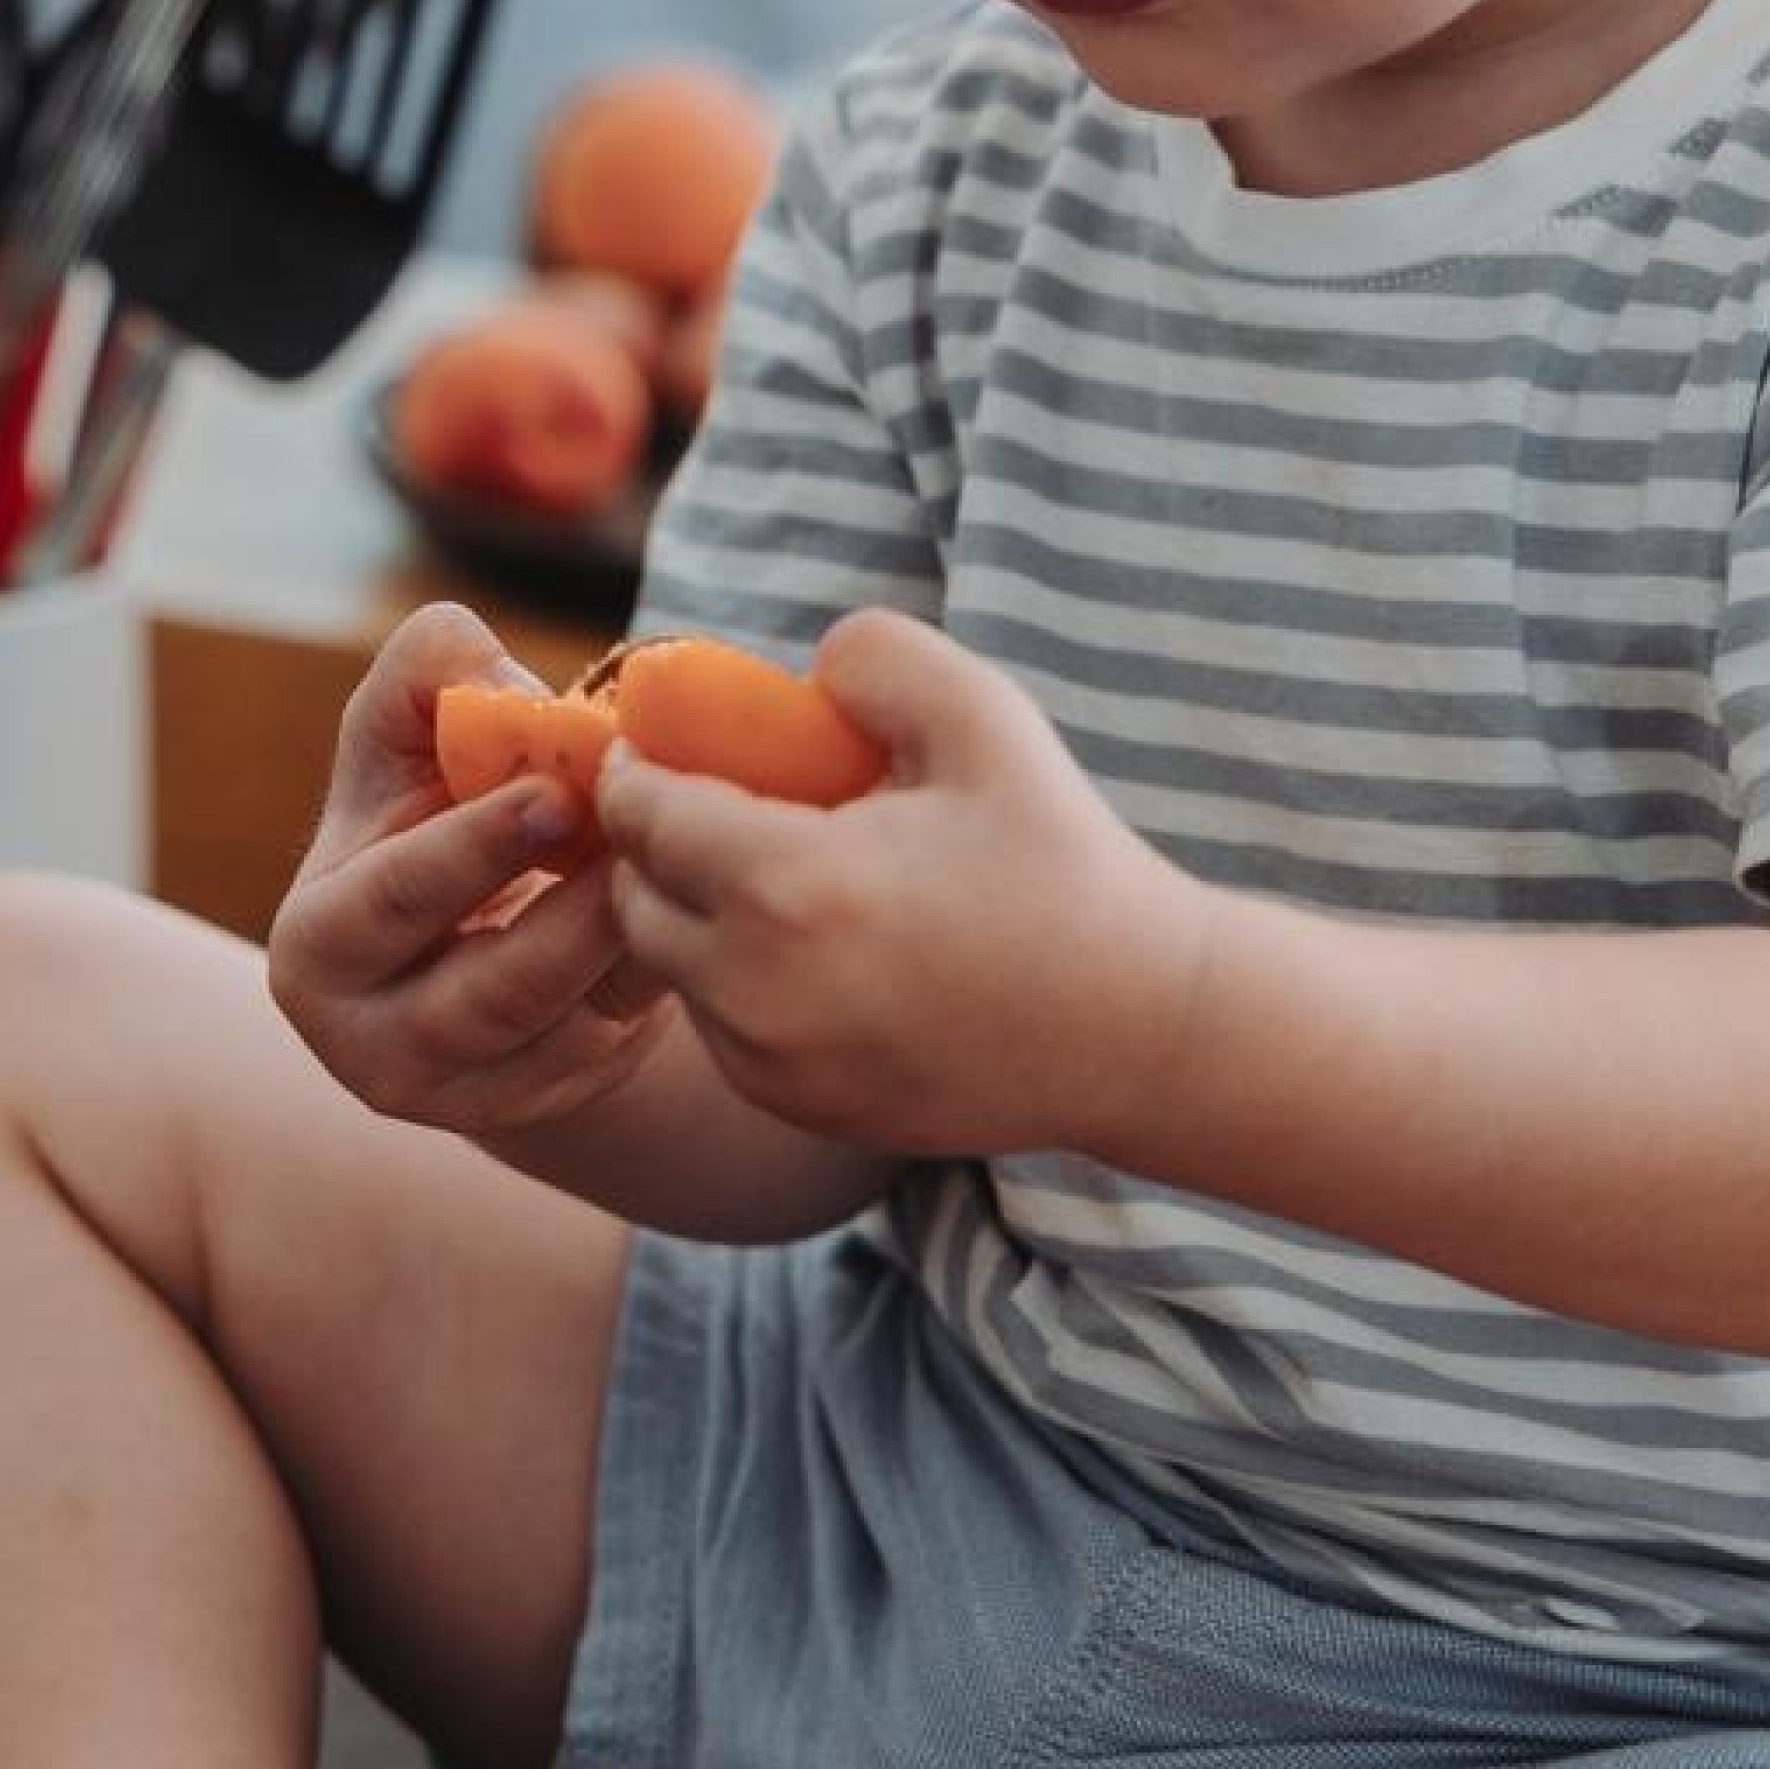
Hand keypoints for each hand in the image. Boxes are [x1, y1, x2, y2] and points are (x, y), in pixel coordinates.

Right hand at [267, 601, 670, 1142]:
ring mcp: (459, 1093)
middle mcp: (371, 1039)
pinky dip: (654, 984)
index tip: (557, 794)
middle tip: (645, 841)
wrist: (483, 921)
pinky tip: (695, 916)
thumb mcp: (411, 734)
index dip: (473, 846)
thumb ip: (428, 673)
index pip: (391, 901)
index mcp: (320, 942)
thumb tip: (493, 678)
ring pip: (561, 1033)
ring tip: (683, 870)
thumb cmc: (440, 804)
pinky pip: (610, 1051)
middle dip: (571, 922)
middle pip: (483, 995)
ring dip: (628, 950)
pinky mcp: (540, 1107)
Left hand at [594, 609, 1212, 1161]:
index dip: (633, 770)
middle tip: (701, 800)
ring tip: (769, 868)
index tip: (650, 742)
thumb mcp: (985, 717)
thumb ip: (879, 657)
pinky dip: (740, 983)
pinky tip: (816, 945)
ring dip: (693, 917)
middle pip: (634, 902)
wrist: (1135, 1028)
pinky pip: (726, 1033)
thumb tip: (806, 666)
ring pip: (676, 974)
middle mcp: (756, 989)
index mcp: (787, 885)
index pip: (643, 817)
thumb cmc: (1061, 863)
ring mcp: (773, 1065)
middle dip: (651, 845)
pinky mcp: (802, 1111)